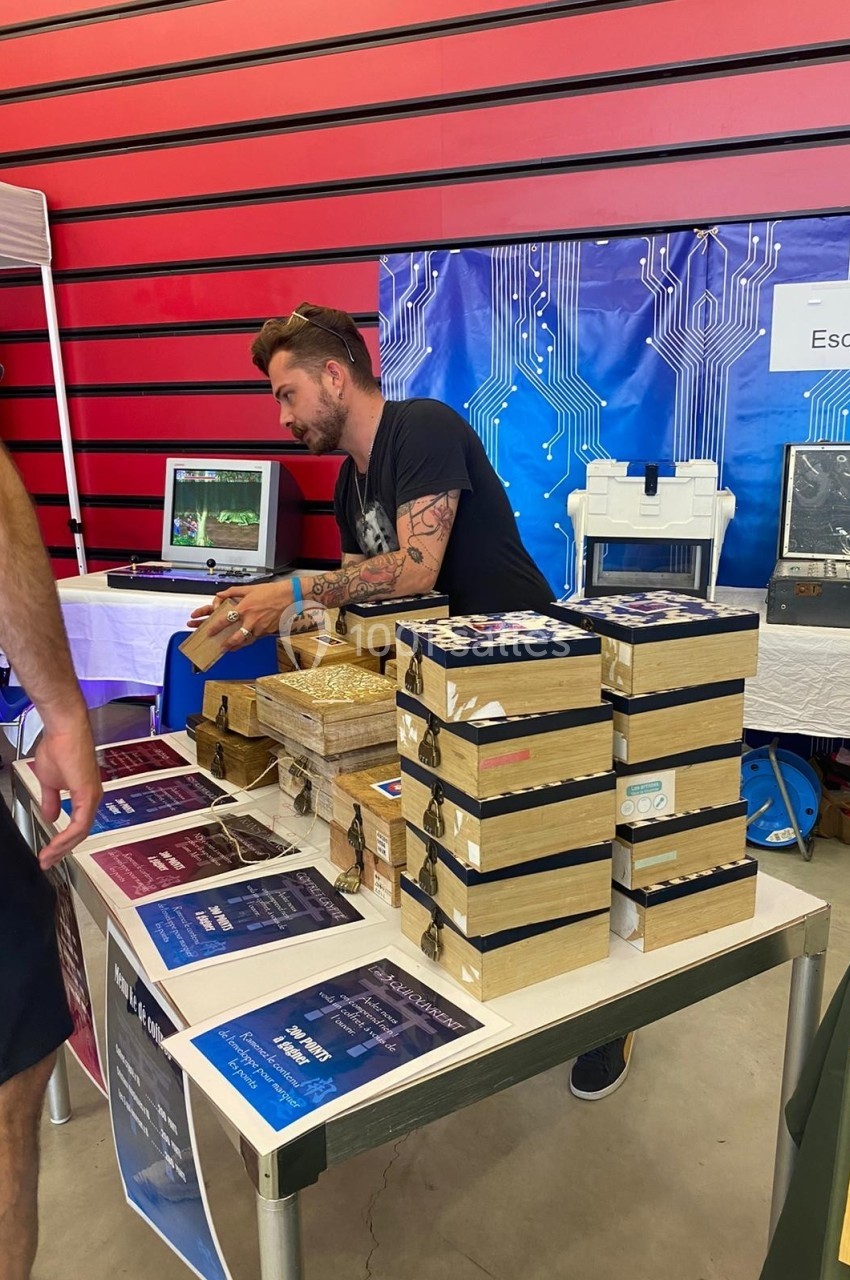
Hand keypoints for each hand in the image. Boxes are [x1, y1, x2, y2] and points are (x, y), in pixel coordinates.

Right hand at [32, 715, 102, 868]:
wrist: (64, 730)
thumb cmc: (60, 746)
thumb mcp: (50, 781)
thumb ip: (51, 801)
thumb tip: (51, 817)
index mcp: (85, 794)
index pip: (77, 826)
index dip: (62, 842)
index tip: (48, 853)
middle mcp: (92, 797)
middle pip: (80, 833)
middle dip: (61, 850)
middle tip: (47, 862)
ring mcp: (92, 796)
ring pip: (80, 832)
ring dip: (62, 847)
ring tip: (48, 857)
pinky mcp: (88, 794)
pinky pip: (79, 824)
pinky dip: (66, 836)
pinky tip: (56, 844)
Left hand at [197, 582, 294, 648]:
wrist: (288, 596)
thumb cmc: (271, 592)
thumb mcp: (249, 588)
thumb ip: (232, 592)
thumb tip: (220, 595)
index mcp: (244, 608)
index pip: (225, 620)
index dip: (215, 627)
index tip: (210, 631)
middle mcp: (251, 619)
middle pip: (236, 637)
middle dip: (227, 644)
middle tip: (221, 647)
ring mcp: (260, 627)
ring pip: (247, 640)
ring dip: (238, 645)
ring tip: (231, 648)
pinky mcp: (268, 631)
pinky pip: (256, 637)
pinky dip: (250, 640)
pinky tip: (246, 641)